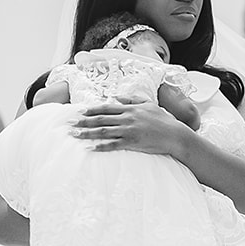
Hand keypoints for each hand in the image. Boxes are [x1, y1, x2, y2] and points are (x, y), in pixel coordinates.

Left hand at [72, 98, 189, 156]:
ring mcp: (129, 131)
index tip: (79, 111)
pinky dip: (100, 146)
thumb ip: (131, 100)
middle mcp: (127, 118)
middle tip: (69, 124)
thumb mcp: (148, 105)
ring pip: (103, 131)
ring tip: (74, 135)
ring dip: (87, 133)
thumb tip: (115, 97)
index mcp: (130, 108)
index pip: (106, 107)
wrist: (175, 135)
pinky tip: (90, 148)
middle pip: (100, 119)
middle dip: (83, 121)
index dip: (91, 110)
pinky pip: (113, 145)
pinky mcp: (132, 143)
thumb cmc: (163, 120)